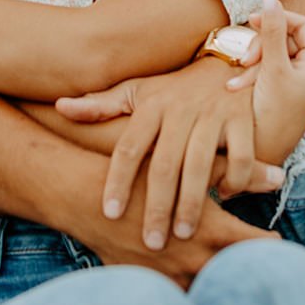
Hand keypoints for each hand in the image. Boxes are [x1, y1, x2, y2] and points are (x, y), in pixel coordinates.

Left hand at [57, 57, 284, 250]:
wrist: (223, 61)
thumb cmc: (173, 87)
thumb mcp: (137, 91)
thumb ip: (101, 106)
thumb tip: (61, 107)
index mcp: (151, 106)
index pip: (128, 148)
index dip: (117, 181)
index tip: (109, 214)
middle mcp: (180, 110)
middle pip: (164, 164)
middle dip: (157, 206)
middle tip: (151, 243)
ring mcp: (213, 114)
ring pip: (200, 164)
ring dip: (192, 202)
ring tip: (182, 234)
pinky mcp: (243, 119)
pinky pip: (241, 157)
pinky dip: (235, 180)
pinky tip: (224, 196)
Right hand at [76, 173, 278, 289]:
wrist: (88, 200)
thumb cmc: (143, 175)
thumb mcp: (192, 165)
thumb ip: (238, 172)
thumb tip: (278, 174)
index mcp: (212, 231)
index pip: (257, 247)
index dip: (271, 246)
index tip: (277, 243)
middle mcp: (196, 259)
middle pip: (239, 277)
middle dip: (252, 272)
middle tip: (265, 269)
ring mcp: (172, 278)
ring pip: (210, 293)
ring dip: (222, 286)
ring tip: (233, 280)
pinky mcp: (152, 286)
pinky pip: (180, 299)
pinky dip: (191, 293)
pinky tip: (197, 286)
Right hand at [226, 0, 304, 148]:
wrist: (261, 154)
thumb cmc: (271, 114)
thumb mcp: (271, 68)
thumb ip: (271, 32)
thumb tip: (270, 0)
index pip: (303, 25)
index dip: (278, 17)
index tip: (253, 20)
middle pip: (286, 39)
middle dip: (261, 47)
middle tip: (244, 60)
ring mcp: (300, 82)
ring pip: (273, 54)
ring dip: (253, 63)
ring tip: (236, 80)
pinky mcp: (284, 90)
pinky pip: (269, 70)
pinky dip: (253, 74)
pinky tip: (237, 87)